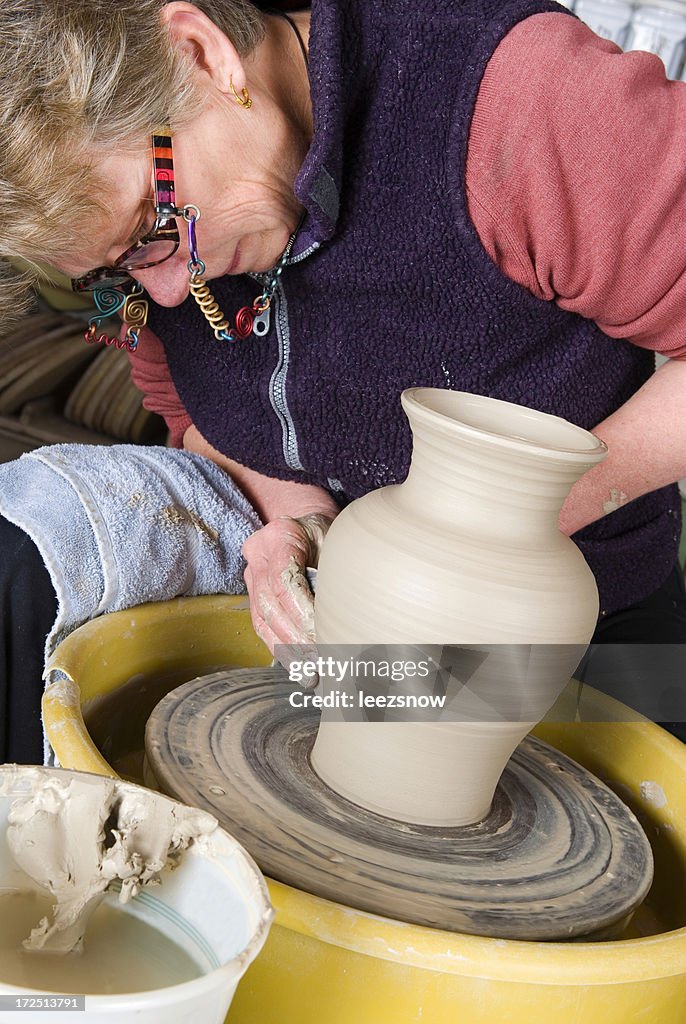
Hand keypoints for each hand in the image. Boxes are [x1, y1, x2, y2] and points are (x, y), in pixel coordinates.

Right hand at [242, 512, 333, 655]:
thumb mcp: (338, 543)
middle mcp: (259, 553)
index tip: (320, 632)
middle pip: (270, 603)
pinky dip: (280, 648)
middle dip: (294, 637)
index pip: (284, 578)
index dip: (300, 609)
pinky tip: (298, 666)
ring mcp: (252, 573)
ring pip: (262, 619)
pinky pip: (262, 625)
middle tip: (318, 660)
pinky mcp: (253, 592)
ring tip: (309, 672)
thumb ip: (335, 572)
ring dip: (287, 650)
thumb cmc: (329, 535)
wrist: (310, 527)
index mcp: (281, 534)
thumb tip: (344, 616)